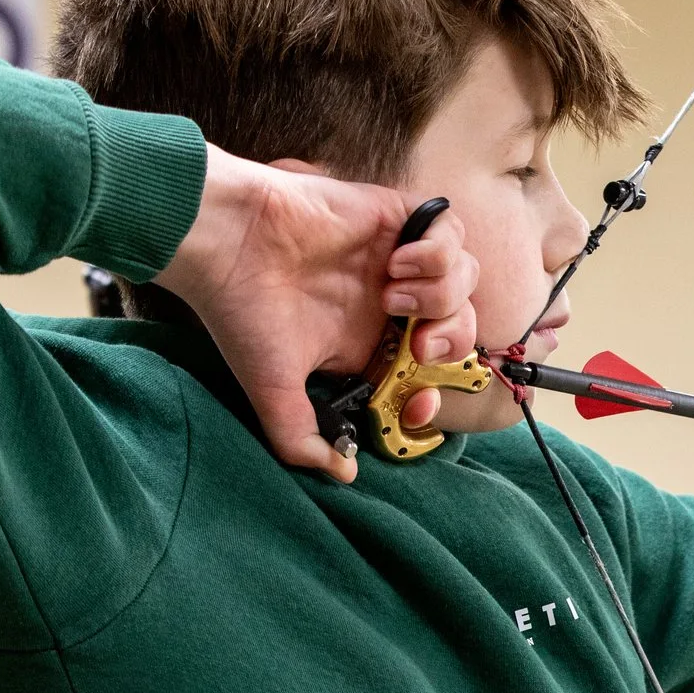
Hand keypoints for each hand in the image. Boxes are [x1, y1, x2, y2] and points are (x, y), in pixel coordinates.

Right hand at [155, 146, 479, 481]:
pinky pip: (451, 231)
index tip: (420, 401)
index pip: (431, 371)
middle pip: (462, 325)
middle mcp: (389, 302)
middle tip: (415, 345)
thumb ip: (304, 439)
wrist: (228, 242)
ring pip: (465, 279)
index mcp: (369, 341)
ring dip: (442, 296)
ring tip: (391, 296)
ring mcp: (395, 258)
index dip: (438, 388)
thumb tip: (342, 474)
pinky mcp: (395, 218)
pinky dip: (437, 254)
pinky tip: (396, 264)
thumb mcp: (274, 392)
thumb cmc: (244, 313)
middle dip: (452, 342)